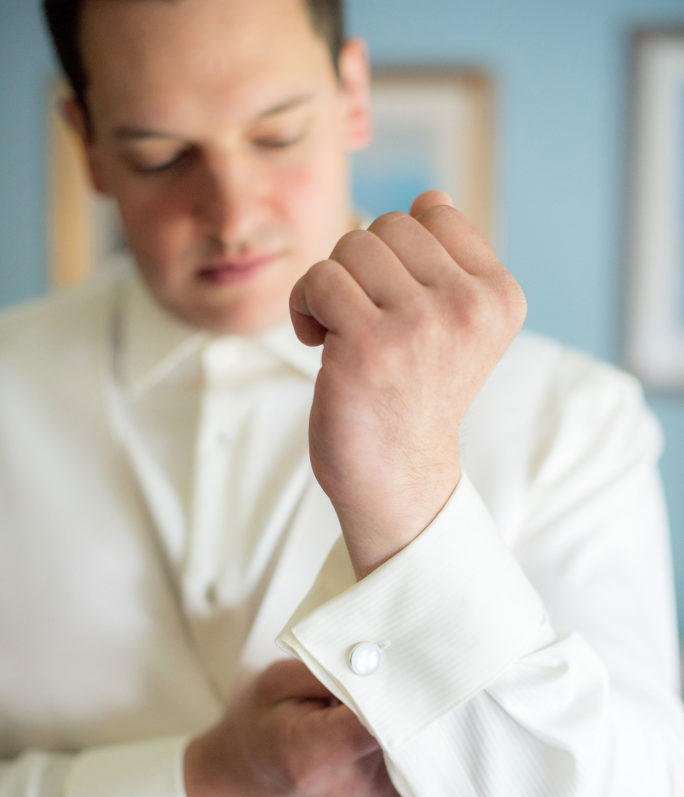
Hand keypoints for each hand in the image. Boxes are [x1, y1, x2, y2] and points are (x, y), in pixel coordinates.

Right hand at [184, 660, 398, 796]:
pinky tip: (359, 727)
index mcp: (312, 757)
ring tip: (348, 709)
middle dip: (382, 695)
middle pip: (395, 725)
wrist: (248, 782)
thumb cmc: (258, 726)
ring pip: (403, 735)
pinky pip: (402, 750)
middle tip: (359, 679)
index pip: (374, 718)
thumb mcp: (277, 680)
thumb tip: (379, 660)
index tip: (381, 663)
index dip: (385, 686)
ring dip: (384, 713)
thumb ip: (328, 669)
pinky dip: (386, 732)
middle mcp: (348, 785)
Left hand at [290, 191, 526, 576]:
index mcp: (499, 296)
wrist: (396, 478)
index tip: (395, 300)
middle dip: (363, 267)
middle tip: (363, 320)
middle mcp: (470, 307)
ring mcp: (423, 325)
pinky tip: (316, 343)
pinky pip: (319, 279)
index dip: (398, 251)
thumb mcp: (455, 327)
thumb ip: (448, 264)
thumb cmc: (412, 396)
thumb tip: (429, 196)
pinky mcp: (370, 345)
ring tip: (340, 331)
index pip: (434, 211)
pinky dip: (304, 306)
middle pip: (388, 224)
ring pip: (352, 245)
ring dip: (331, 285)